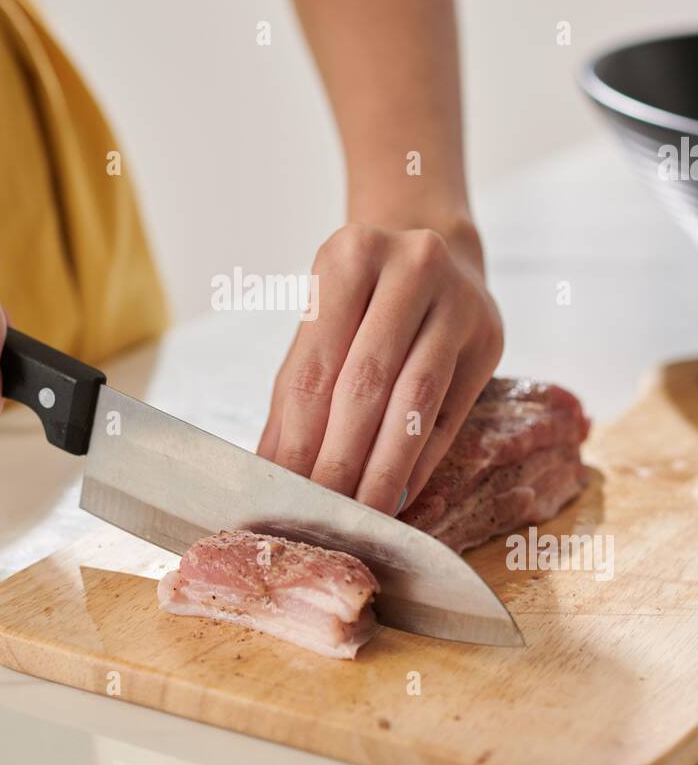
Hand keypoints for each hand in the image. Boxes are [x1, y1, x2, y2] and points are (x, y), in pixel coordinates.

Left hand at [257, 222, 502, 514]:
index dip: (297, 436)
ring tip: (361, 512)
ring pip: (415, 401)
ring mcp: (458, 300)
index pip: (314, 366)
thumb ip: (299, 388)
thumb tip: (273, 466)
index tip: (283, 488)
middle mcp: (410, 267)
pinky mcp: (490, 337)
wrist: (440, 252)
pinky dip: (421, 460)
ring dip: (384, 468)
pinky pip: (450, 413)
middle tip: (321, 510)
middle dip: (339, 459)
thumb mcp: (325, 318)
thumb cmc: (367, 297)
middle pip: (365, 384)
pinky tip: (399, 492)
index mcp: (350, 256)